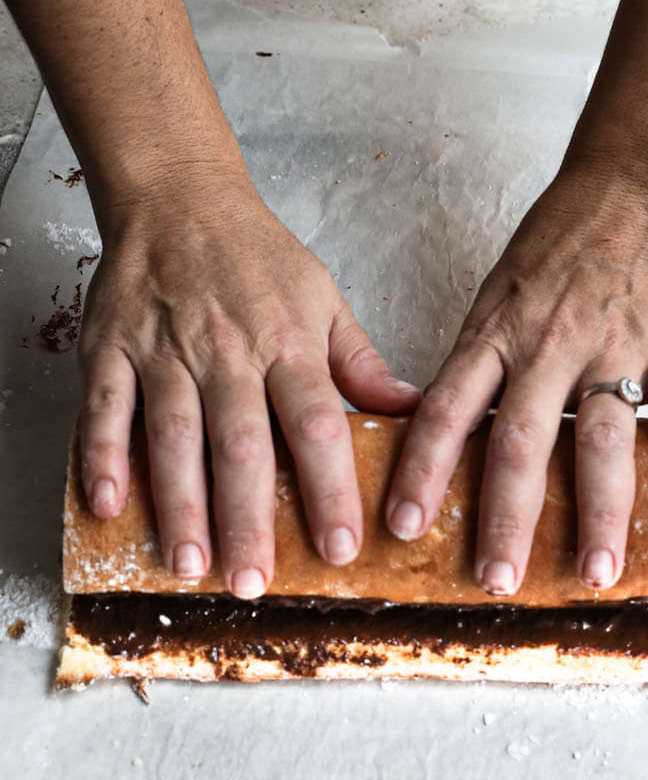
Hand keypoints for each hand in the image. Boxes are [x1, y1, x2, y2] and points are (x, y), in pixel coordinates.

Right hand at [78, 169, 419, 596]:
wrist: (178, 198)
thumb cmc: (256, 258)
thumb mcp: (323, 300)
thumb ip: (361, 364)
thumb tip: (413, 412)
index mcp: (288, 342)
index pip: (316, 424)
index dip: (329, 488)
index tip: (341, 548)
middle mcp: (228, 350)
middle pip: (241, 444)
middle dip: (248, 518)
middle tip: (253, 582)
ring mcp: (165, 349)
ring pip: (174, 434)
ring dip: (180, 504)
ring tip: (191, 565)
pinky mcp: (111, 347)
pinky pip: (105, 406)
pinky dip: (103, 455)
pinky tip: (109, 506)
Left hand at [385, 166, 647, 593]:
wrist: (626, 184)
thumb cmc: (553, 251)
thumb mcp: (494, 299)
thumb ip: (475, 368)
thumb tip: (438, 439)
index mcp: (496, 335)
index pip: (447, 412)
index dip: (422, 472)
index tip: (404, 527)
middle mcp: (549, 345)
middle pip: (522, 442)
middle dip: (508, 518)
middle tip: (497, 580)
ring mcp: (614, 343)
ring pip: (602, 438)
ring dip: (600, 512)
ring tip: (595, 572)